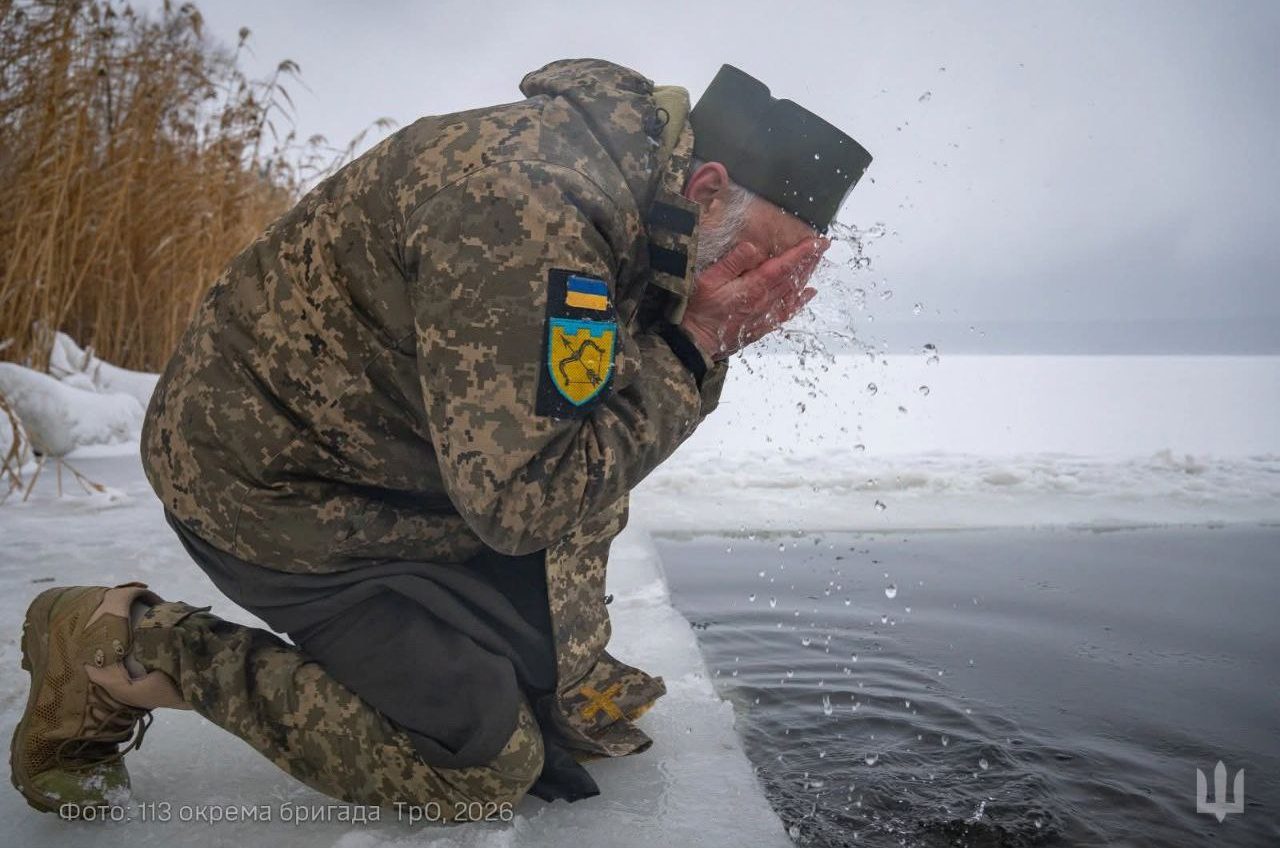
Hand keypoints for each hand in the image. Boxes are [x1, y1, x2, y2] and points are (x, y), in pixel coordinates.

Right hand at [679, 236, 828, 360]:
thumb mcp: (708, 280)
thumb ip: (732, 263)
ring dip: (806, 277)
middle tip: (822, 247)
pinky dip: (799, 301)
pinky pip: (786, 312)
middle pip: (793, 279)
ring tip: (816, 263)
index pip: (784, 267)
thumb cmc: (697, 310)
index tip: (818, 242)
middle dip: (809, 261)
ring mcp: (764, 316)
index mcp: (753, 288)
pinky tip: (807, 294)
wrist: (694, 343)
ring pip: (792, 294)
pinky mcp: (760, 327)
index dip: (802, 253)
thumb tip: (753, 247)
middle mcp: (764, 302)